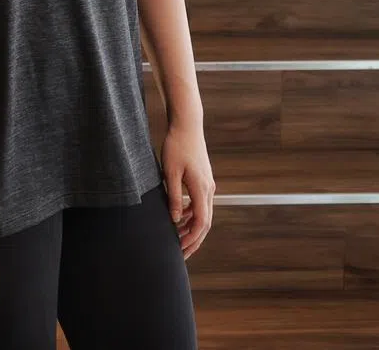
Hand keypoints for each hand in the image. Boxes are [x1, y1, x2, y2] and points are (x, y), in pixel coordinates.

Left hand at [162, 121, 214, 258]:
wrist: (187, 125)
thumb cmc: (176, 146)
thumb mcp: (169, 171)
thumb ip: (173, 196)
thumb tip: (174, 219)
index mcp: (201, 189)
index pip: (201, 222)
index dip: (192, 239)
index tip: (180, 250)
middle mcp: (208, 190)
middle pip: (205, 222)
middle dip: (193, 239)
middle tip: (181, 253)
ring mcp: (208, 184)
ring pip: (203, 213)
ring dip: (192, 227)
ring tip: (177, 238)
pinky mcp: (203, 180)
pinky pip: (200, 203)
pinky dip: (191, 214)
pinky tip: (178, 217)